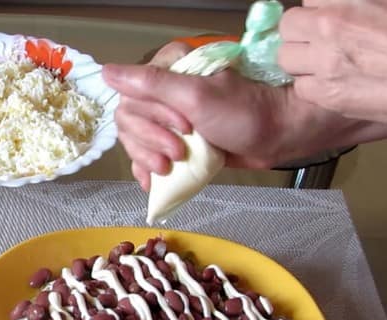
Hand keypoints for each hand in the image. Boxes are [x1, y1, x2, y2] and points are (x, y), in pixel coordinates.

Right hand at [103, 42, 305, 188]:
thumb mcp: (196, 96)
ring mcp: (169, 118)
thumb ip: (151, 84)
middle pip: (129, 121)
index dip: (150, 117)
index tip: (182, 128)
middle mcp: (164, 92)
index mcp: (168, 71)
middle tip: (177, 153)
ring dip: (147, 157)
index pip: (131, 96)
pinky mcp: (177, 141)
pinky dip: (146, 170)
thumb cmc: (244, 113)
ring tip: (170, 167)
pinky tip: (152, 182)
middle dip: (150, 141)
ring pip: (135, 140)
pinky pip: (146, 156)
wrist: (280, 136)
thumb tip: (107, 72)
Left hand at [278, 0, 386, 122]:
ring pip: (288, 58)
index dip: (319, 9)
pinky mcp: (328, 94)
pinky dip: (313, 86)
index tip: (331, 16)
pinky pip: (302, 87)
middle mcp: (329, 27)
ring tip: (326, 62)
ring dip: (303, 59)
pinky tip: (334, 83)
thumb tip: (351, 6)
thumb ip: (361, 3)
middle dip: (302, 31)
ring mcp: (325, 62)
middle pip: (289, 25)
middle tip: (321, 39)